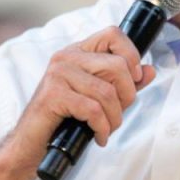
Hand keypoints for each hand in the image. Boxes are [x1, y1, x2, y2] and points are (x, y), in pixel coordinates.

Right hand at [4, 27, 155, 164]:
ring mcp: (57, 74)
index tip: (134, 79)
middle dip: (127, 96)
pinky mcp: (53, 95)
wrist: (30, 145)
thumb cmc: (63, 120)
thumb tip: (149, 71)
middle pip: (117, 65)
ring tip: (106, 129)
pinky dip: (102, 127)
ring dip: (114, 118)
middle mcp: (66, 57)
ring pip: (107, 92)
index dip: (131, 55)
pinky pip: (93, 109)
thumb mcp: (98, 98)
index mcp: (78, 52)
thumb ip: (123, 84)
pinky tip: (98, 136)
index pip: (113, 34)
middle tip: (118, 114)